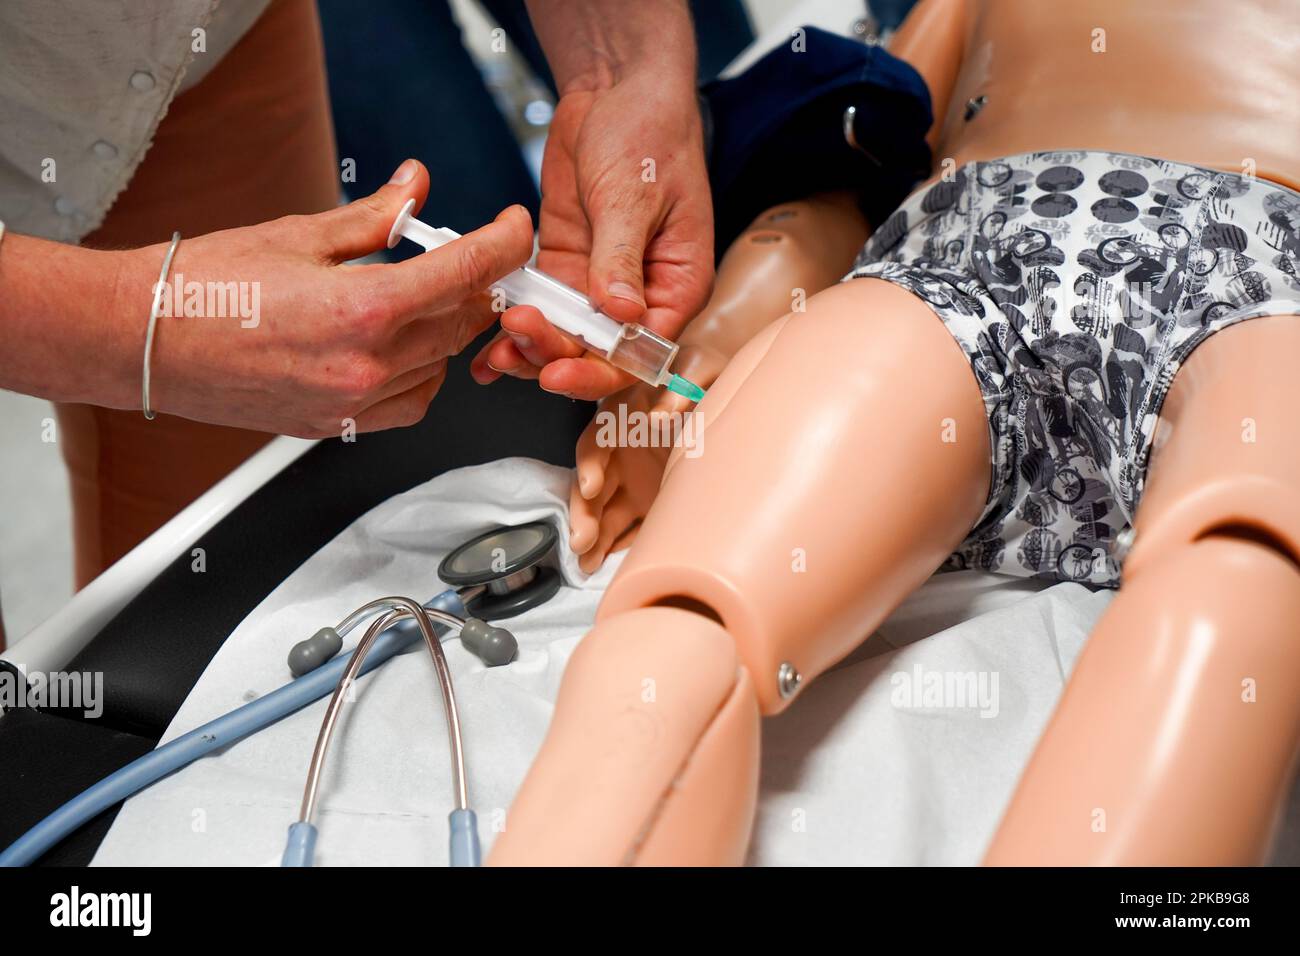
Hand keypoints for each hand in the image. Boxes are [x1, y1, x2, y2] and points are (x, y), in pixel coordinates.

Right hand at [123, 160, 533, 436]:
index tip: (515, 229)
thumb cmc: (204, 287)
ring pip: (442, 366)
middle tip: (468, 256)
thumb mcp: (299, 233)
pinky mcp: (335, 426)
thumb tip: (415, 185)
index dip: (504, 244)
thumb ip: (374, 216)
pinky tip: (402, 348)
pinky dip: (422, 375)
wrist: (143, 340)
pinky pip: (410, 405)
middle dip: (476, 284)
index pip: (467, 272)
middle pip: (462, 322)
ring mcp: (351, 402)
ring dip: (447, 330)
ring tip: (420, 299)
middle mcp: (364, 364)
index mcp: (361, 308)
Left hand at [471, 70, 713, 400]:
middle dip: (554, 356)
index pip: (641, 351)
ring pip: (565, 336)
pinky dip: (516, 320)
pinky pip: (541, 306)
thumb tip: (621, 311)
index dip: (600, 369)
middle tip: (514, 343)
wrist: (616, 88)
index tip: (559, 373)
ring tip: (494, 350)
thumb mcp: (635, 195)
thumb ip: (622, 257)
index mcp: (676, 285)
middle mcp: (641, 294)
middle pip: (598, 352)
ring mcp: (599, 282)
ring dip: (530, 346)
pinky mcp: (566, 266)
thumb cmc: (650, 133)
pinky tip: (487, 334)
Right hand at [568, 344, 724, 571]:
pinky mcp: (651, 501)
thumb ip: (680, 389)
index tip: (591, 486)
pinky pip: (632, 526)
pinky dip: (621, 546)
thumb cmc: (703, 371)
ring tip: (586, 567)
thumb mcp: (696, 368)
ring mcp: (635, 479)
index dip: (590, 463)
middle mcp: (622, 450)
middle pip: (593, 483)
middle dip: (584, 513)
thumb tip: (658, 418)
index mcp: (623, 414)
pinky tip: (611, 566)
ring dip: (595, 537)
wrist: (725, 388)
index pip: (597, 440)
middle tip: (582, 542)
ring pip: (606, 511)